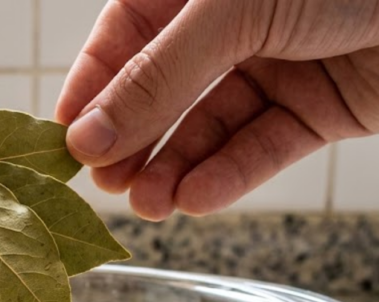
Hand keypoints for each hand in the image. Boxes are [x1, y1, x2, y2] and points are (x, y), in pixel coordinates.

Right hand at [56, 0, 378, 219]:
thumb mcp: (234, 12)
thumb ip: (160, 76)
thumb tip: (89, 134)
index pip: (126, 39)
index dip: (93, 88)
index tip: (64, 139)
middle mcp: (232, 27)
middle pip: (161, 92)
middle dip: (133, 140)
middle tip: (106, 185)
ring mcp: (273, 68)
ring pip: (207, 128)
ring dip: (175, 168)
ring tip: (150, 205)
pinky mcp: (314, 110)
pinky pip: (259, 149)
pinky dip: (229, 176)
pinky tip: (196, 199)